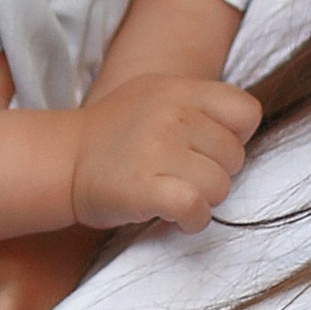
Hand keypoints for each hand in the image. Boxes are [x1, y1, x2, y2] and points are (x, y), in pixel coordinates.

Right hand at [69, 73, 259, 231]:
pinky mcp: (144, 187)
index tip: (209, 148)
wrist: (64, 160)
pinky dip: (193, 219)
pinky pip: (195, 207)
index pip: (246, 112)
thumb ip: (200, 105)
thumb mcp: (157, 96)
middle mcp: (172, 115)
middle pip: (235, 156)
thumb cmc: (116, 135)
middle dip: (215, 173)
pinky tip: (176, 217)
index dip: (236, 136)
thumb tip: (241, 131)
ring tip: (174, 193)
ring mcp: (157, 149)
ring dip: (203, 199)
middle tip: (182, 175)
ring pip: (220, 186)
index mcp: (180, 90)